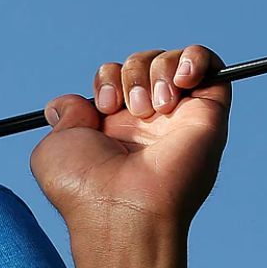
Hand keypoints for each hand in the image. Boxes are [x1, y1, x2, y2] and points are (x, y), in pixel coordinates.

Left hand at [31, 45, 230, 234]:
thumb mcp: (54, 148)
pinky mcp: (209, 114)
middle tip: (129, 110)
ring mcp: (180, 117)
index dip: (107, 78)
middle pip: (142, 64)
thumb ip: (63, 117)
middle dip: (130, 73)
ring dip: (156, 71)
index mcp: (115, 127)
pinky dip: (194, 58)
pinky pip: (212, 65)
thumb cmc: (84, 188)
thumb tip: (64, 104)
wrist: (122, 209)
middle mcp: (150, 121)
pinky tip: (180, 79)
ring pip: (172, 61)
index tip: (103, 107)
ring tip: (154, 107)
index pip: (116, 76)